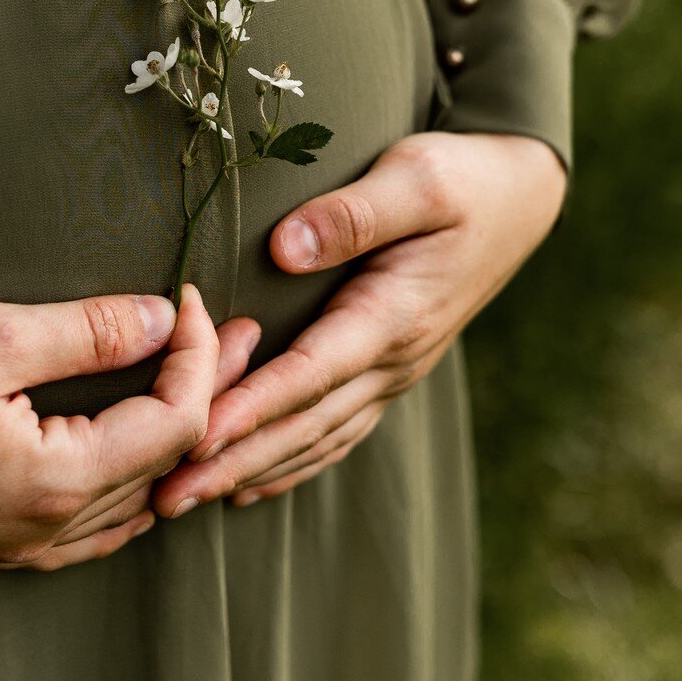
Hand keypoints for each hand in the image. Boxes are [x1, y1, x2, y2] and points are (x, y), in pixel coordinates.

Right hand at [0, 284, 248, 569]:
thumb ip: (88, 330)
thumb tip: (161, 318)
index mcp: (57, 482)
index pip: (178, 420)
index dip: (200, 354)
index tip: (187, 296)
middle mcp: (48, 531)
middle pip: (170, 467)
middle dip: (208, 392)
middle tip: (233, 335)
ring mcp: (19, 547)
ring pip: (136, 505)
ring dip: (173, 440)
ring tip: (197, 379)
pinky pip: (92, 529)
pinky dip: (128, 483)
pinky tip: (128, 446)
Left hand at [151, 132, 564, 516]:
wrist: (517, 199)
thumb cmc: (463, 179)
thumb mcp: (417, 178)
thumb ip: (354, 213)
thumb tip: (284, 247)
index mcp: (395, 315)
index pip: (311, 372)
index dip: (251, 407)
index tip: (194, 437)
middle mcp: (394, 359)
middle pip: (305, 424)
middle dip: (233, 463)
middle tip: (163, 498)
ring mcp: (392, 372)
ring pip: (316, 439)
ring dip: (249, 472)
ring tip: (182, 501)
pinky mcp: (386, 370)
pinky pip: (333, 432)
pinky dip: (288, 464)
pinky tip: (246, 484)